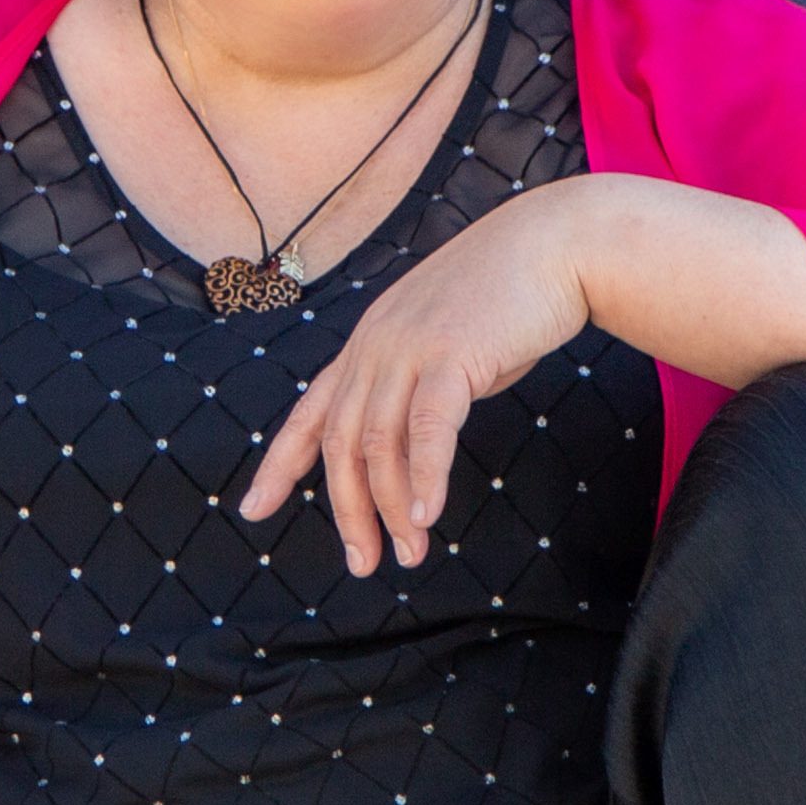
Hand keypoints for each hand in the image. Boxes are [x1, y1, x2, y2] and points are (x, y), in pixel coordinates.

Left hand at [240, 182, 603, 573]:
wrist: (553, 243)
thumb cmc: (506, 299)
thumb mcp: (444, 342)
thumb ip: (418, 385)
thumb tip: (414, 443)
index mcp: (368, 344)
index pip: (309, 412)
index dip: (279, 465)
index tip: (253, 508)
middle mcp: (376, 345)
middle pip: (340, 441)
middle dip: (348, 509)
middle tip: (364, 561)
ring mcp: (410, 347)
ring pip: (380, 441)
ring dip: (392, 506)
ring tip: (409, 552)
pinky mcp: (454, 353)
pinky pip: (429, 427)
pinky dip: (425, 476)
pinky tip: (428, 514)